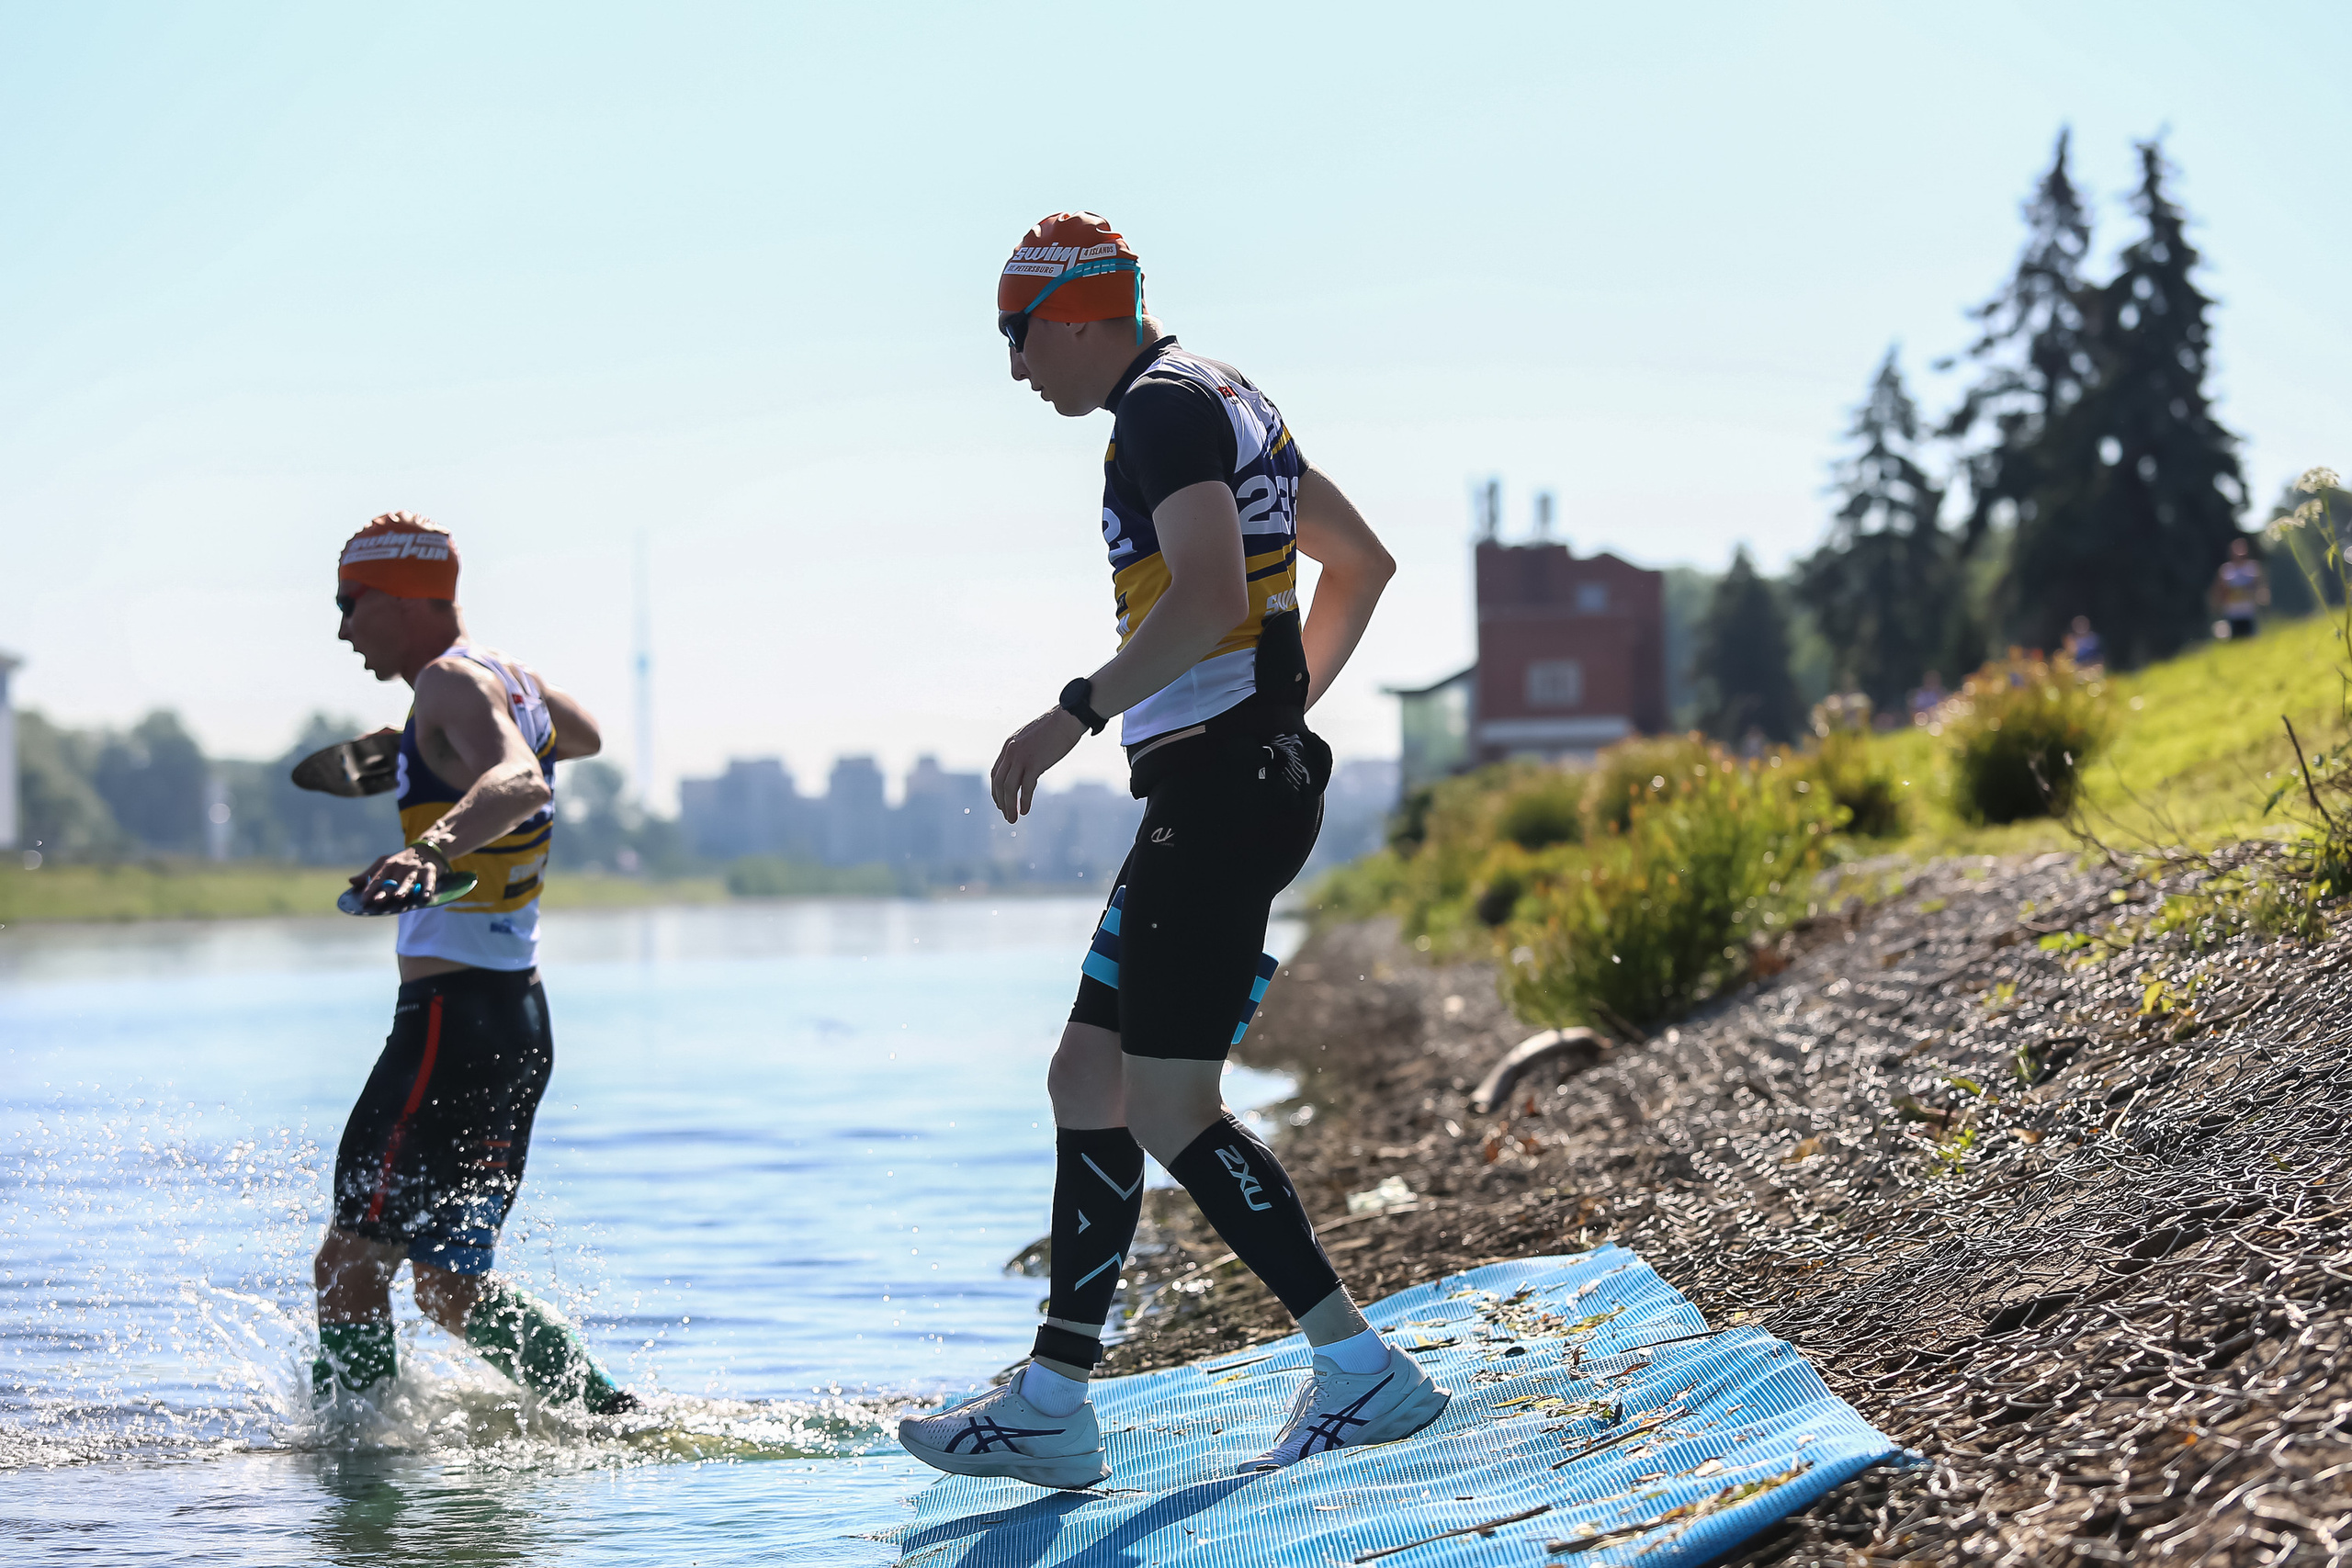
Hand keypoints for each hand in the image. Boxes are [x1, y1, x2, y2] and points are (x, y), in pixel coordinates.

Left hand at [350, 846, 441, 910]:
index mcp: (388, 865)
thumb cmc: (402, 861)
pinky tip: (426, 897)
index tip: (363, 900)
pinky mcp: (429, 871)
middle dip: (384, 891)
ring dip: (403, 889)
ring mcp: (415, 869)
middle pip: (391, 882)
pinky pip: (429, 882)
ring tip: (398, 896)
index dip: (370, 889)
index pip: (377, 878)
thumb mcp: (385, 863)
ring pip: (408, 881)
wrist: (427, 849)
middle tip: (377, 900)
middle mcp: (400, 867)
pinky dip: (428, 889)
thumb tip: (351, 881)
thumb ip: (369, 873)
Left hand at [990, 708, 1086, 822]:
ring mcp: (1022, 757)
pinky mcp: (1035, 763)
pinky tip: (1025, 810)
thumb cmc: (1054, 728)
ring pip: (1009, 788)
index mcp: (1008, 746)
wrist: (1067, 718)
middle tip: (1006, 815)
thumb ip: (1024, 752)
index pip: (995, 773)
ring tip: (1013, 818)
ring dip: (1009, 806)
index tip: (1001, 802)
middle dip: (1001, 801)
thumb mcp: (1032, 739)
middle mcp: (1011, 752)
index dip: (996, 790)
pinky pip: (1026, 787)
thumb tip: (1025, 768)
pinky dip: (1024, 801)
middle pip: (999, 782)